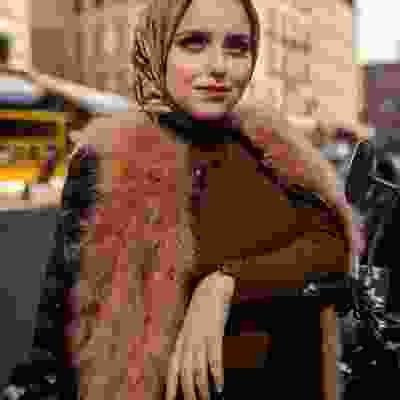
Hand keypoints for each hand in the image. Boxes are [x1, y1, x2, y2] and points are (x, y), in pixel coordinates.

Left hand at [166, 271, 234, 399]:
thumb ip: (190, 340)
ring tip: (206, 399)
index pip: (173, 364)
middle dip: (187, 391)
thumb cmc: (202, 305)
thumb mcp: (192, 323)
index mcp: (182, 336)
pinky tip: (219, 385)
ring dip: (202, 388)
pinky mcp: (214, 332)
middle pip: (185, 371)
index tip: (169, 399)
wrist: (212, 286)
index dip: (170, 383)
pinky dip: (216, 374)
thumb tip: (192, 360)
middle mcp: (188, 338)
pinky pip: (214, 358)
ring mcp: (201, 336)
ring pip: (198, 368)